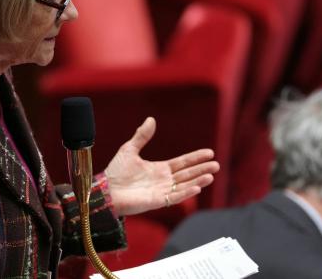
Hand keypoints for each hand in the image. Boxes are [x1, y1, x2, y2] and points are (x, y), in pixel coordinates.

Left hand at [104, 117, 219, 215]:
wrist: (105, 189)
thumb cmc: (116, 172)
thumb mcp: (130, 149)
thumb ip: (142, 136)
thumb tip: (151, 119)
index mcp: (159, 169)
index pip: (182, 163)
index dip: (195, 158)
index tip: (209, 152)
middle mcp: (163, 181)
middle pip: (187, 174)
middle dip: (202, 169)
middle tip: (216, 165)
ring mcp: (162, 192)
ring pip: (185, 186)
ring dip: (198, 180)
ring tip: (211, 175)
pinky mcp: (157, 202)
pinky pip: (175, 198)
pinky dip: (186, 193)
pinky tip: (197, 187)